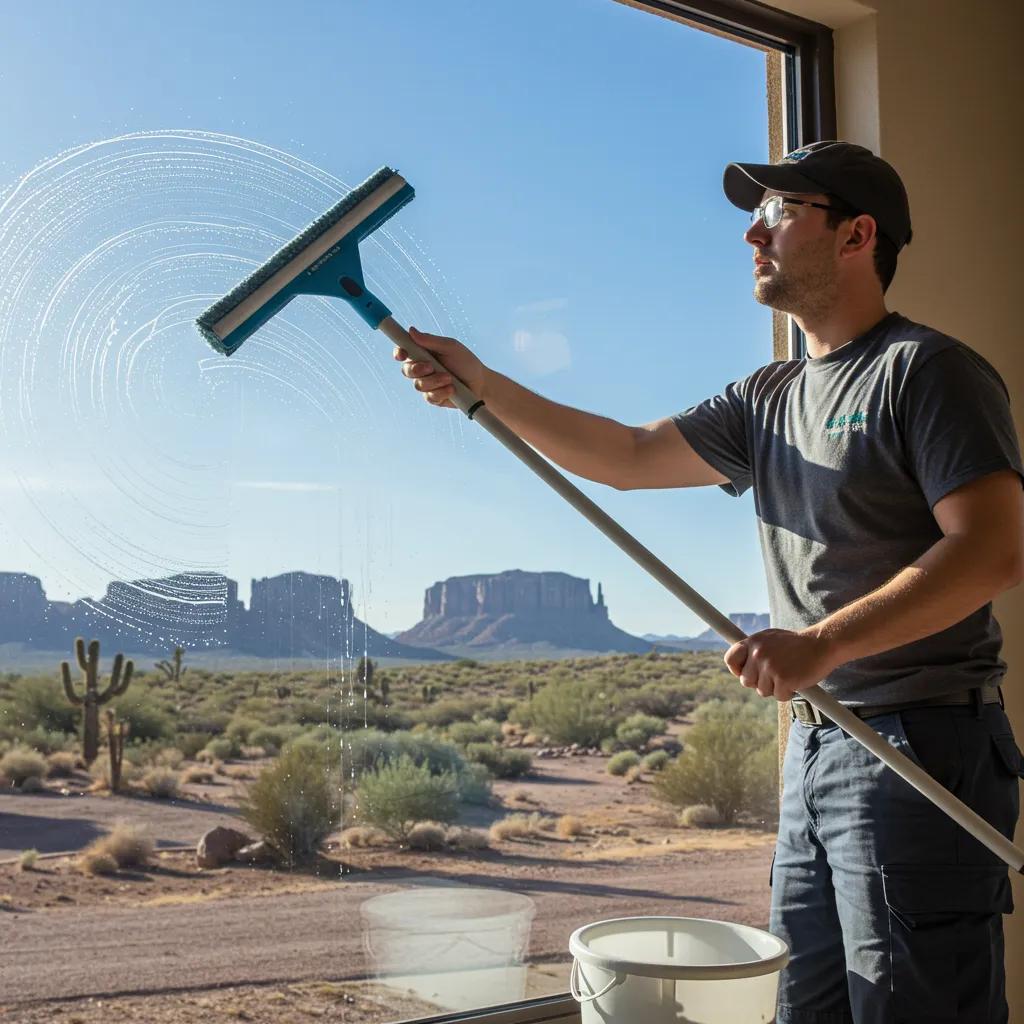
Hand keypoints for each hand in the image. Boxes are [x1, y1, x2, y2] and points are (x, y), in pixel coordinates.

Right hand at [394, 327, 485, 407]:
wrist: (481, 383)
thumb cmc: (466, 362)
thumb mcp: (450, 347)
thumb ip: (431, 341)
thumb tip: (411, 330)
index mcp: (423, 354)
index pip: (404, 352)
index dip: (399, 353)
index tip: (402, 354)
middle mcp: (422, 369)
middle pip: (406, 370)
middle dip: (417, 369)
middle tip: (431, 367)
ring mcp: (427, 385)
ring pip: (418, 385)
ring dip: (434, 381)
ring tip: (450, 378)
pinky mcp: (433, 398)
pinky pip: (429, 397)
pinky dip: (441, 392)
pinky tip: (452, 389)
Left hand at [723, 628, 839, 701]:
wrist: (822, 644)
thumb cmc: (797, 644)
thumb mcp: (771, 638)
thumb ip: (755, 650)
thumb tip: (738, 666)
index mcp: (753, 642)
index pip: (730, 659)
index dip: (736, 670)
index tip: (744, 673)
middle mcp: (758, 654)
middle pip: (746, 681)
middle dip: (759, 682)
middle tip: (775, 676)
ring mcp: (770, 667)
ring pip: (762, 691)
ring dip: (775, 688)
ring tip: (788, 675)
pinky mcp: (783, 680)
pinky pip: (779, 696)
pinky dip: (788, 693)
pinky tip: (796, 681)